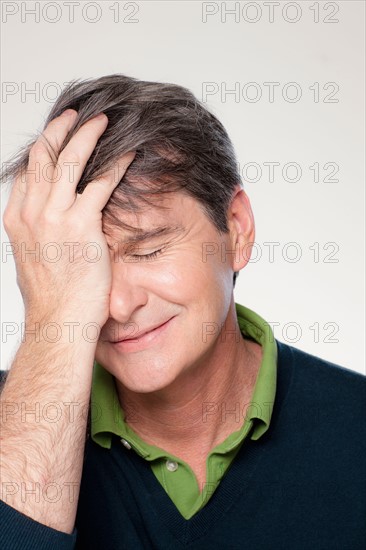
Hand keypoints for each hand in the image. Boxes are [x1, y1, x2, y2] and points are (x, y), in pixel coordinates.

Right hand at [3, 109, 134, 329]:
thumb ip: (39, 232)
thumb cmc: (52, 298)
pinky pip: (100, 183)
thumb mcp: (34, 258)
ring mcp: (52, 217)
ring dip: (87, 135)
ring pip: (68, 160)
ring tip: (103, 122)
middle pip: (43, 156)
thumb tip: (49, 223)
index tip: (57, 133)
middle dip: (60, 129)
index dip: (43, 146)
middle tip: (77, 116)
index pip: (28, 169)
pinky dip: (115, 164)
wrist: (58, 323)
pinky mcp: (80, 225)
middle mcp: (30, 211)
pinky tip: (127, 153)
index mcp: (17, 217)